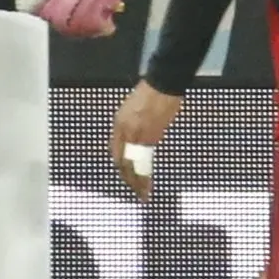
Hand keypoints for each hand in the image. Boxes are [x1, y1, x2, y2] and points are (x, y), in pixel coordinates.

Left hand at [111, 82, 182, 200]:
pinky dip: (146, 172)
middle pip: (122, 161)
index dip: (120, 167)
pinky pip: (146, 159)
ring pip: (134, 164)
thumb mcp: (131, 111)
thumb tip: (134, 144)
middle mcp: (125, 131)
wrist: (163, 84)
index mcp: (119, 123)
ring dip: (138, 181)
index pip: (115, 152)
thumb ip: (130, 128)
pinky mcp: (153, 135)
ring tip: (142, 194)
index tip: (126, 178)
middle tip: (136, 192)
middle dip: (128, 179)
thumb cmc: (150, 95)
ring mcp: (138, 134)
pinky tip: (149, 181)